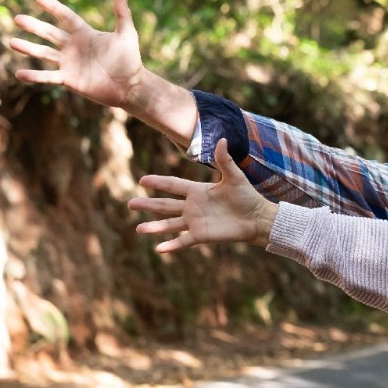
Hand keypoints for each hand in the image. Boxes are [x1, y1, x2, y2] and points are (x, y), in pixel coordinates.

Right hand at [11, 0, 144, 109]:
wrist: (130, 87)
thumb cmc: (130, 60)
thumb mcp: (127, 35)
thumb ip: (122, 14)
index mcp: (85, 34)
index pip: (65, 17)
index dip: (53, 7)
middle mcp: (73, 47)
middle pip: (49, 33)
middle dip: (33, 26)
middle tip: (17, 19)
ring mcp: (69, 63)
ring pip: (44, 54)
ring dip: (28, 48)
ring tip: (12, 42)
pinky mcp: (69, 80)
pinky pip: (48, 77)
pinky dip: (34, 76)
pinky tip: (19, 74)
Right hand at [130, 139, 279, 251]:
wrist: (257, 218)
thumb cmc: (247, 196)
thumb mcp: (235, 177)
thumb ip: (225, 160)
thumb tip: (222, 139)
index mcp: (198, 191)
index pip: (173, 185)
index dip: (158, 182)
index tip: (142, 180)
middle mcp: (193, 207)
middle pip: (165, 205)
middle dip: (148, 204)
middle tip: (130, 204)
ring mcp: (195, 222)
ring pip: (170, 224)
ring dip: (154, 227)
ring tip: (138, 229)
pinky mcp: (201, 236)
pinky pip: (183, 241)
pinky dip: (171, 245)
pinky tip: (158, 249)